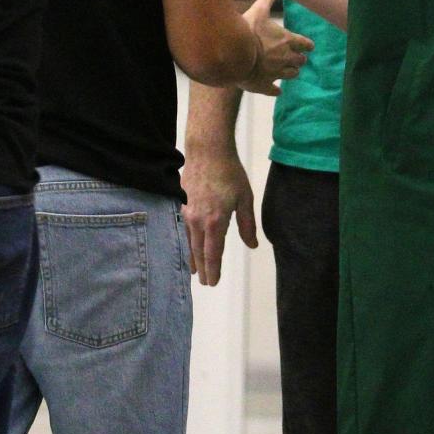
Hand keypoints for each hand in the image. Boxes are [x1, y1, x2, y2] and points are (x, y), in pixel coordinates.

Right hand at [183, 142, 257, 286]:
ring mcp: (186, 213)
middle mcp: (198, 221)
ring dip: (191, 257)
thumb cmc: (229, 173)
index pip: (213, 253)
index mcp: (215, 222)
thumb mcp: (245, 199)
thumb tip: (252, 245)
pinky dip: (184, 242)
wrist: (207, 151)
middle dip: (202, 268)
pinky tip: (186, 245)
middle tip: (204, 283)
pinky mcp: (180, 204)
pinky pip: (182, 229)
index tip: (214, 282)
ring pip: (188, 241)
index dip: (214, 270)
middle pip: (198, 251)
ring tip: (193, 270)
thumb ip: (247, 224)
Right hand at [239, 0, 313, 95]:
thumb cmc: (248, 32)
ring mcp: (276, 74)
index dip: (306, 45)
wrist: (234, 56)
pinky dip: (275, 90)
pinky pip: (274, 91)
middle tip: (297, 58)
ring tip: (288, 71)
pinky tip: (275, 90)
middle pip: (300, 61)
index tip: (308, 46)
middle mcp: (286, 59)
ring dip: (291, 73)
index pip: (305, 44)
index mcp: (288, 41)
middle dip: (299, 59)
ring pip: (291, 76)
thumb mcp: (259, 10)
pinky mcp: (264, 85)